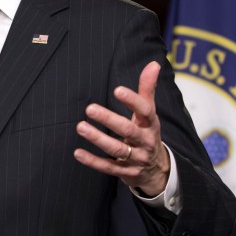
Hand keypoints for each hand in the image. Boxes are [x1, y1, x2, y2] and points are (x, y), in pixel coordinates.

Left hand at [73, 60, 169, 195]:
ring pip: (117, 150)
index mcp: (151, 124)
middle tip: (89, 109)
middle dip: (109, 120)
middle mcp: (145, 141)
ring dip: (98, 139)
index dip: (132, 101)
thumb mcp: (149, 113)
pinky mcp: (125, 173)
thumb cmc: (147, 133)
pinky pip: (108, 168)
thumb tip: (154, 63)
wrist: (157, 170)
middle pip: (128, 131)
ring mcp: (136, 159)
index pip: (145, 111)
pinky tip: (77, 152)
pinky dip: (93, 161)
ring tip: (80, 127)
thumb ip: (147, 88)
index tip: (117, 90)